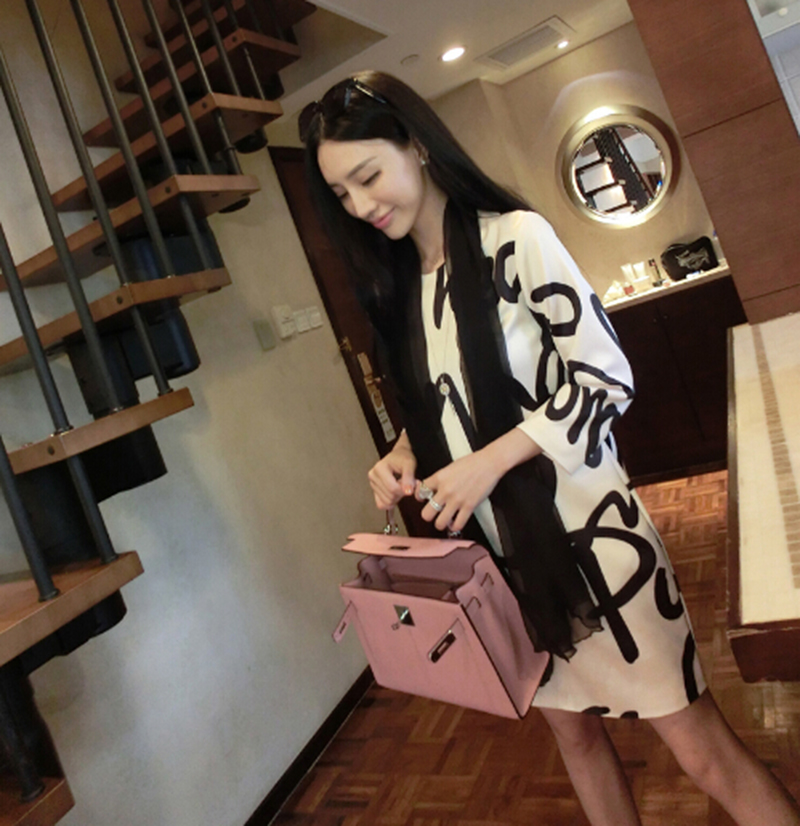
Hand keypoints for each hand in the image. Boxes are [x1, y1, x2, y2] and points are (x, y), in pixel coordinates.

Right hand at [368, 431, 416, 509]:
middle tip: (406, 483)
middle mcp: (373, 476)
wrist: (399, 456)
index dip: (404, 490)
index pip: (393, 488)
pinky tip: (396, 493)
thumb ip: (409, 477)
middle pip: (390, 496)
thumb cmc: (404, 458)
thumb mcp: (409, 464)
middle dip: (401, 493)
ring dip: (397, 497)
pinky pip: (381, 504)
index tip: (411, 483)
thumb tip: (408, 492)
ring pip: (386, 502)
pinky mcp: (374, 491)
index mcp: (379, 468)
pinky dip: (391, 502)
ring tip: (401, 485)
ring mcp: (372, 484)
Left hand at [417, 429, 542, 532]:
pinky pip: (457, 524)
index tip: (425, 499)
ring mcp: (457, 500)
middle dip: (428, 515)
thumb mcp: (449, 468)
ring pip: (440, 523)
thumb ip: (440, 479)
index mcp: (439, 478)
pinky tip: (455, 522)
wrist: (489, 463)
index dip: (420, 498)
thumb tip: (433, 489)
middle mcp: (445, 490)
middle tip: (434, 513)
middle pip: (426, 514)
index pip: (420, 493)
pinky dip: (454, 526)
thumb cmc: (471, 463)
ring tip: (444, 520)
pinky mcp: (469, 506)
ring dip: (440, 524)